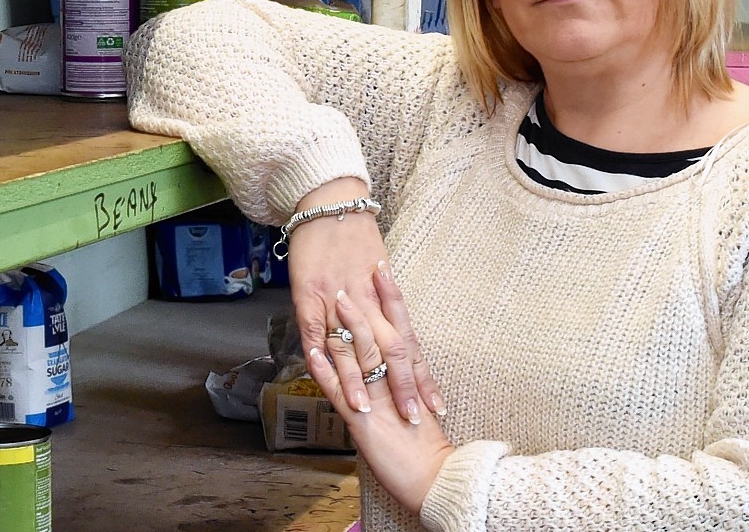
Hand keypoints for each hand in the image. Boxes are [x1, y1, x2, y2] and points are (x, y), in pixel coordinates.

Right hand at [287, 180, 443, 422]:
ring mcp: (337, 301)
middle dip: (400, 387)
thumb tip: (395, 334)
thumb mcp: (377, 271)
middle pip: (389, 350)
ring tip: (367, 412)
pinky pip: (316, 331)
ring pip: (353, 347)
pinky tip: (327, 377)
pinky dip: (321, 355)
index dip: (422, 376)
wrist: (331, 201)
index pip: (410, 344)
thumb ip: (384, 305)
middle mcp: (368, 303)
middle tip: (412, 419)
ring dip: (360, 382)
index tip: (435, 405)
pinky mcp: (308, 297)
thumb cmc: (355, 234)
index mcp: (385, 299)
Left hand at [307, 270, 454, 513]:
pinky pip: (339, 392)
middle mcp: (394, 382)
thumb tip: (392, 370)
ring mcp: (378, 398)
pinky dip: (325, 371)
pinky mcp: (361, 420)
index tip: (384, 269)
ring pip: (362, 355)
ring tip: (338, 298)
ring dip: (349, 327)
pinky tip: (312, 353)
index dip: (392, 298)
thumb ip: (401, 388)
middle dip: (373, 301)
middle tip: (364, 270)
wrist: (436, 478)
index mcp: (407, 378)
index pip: (401, 329)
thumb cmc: (424, 450)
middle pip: (383, 333)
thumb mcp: (414, 411)